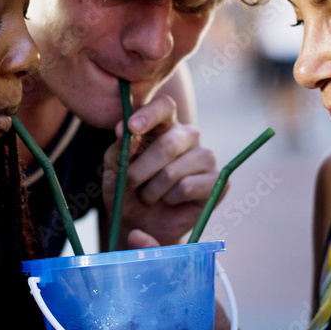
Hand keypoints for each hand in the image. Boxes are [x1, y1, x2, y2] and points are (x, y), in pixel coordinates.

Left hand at [102, 95, 218, 247]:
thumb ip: (119, 147)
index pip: (164, 106)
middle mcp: (188, 136)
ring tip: (149, 195)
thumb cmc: (126, 190)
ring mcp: (205, 157)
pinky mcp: (217, 181)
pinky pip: (187, 187)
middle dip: (140, 171)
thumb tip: (126, 130)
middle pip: (168, 145)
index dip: (149, 114)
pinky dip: (170, 199)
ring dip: (152, 190)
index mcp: (164, 124)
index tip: (131, 127)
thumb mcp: (113, 167)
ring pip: (173, 171)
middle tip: (129, 183)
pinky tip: (170, 200)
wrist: (141, 223)